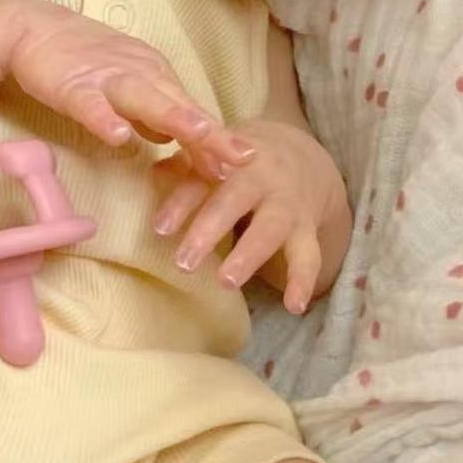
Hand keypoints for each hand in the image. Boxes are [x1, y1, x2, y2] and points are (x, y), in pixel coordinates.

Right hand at [5, 0, 256, 173]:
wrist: (32, 27)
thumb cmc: (81, 60)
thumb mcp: (124, 86)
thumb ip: (149, 112)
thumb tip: (171, 140)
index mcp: (154, 75)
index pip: (191, 111)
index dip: (215, 140)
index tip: (242, 166)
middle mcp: (139, 73)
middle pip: (180, 105)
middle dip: (212, 133)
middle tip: (244, 157)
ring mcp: (106, 78)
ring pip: (144, 99)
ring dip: (173, 117)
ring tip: (201, 135)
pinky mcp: (72, 85)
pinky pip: (90, 105)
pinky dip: (104, 119)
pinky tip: (117, 136)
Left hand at [152, 117, 349, 313]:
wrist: (303, 155)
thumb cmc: (241, 163)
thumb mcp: (216, 156)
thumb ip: (185, 166)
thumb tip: (153, 173)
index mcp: (229, 158)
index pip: (200, 179)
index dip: (180, 202)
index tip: (159, 229)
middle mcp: (260, 177)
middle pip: (233, 201)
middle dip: (208, 230)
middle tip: (183, 262)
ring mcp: (286, 203)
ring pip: (270, 228)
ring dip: (248, 255)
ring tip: (225, 282)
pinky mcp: (307, 227)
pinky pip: (309, 255)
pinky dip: (303, 280)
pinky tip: (293, 306)